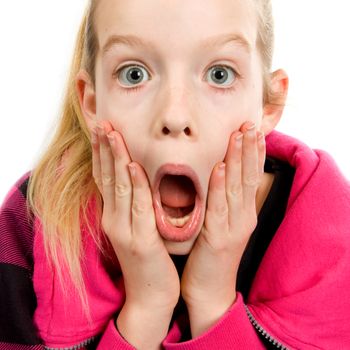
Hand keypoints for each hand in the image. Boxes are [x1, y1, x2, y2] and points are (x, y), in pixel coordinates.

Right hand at [91, 120, 179, 348]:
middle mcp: (113, 220)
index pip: (105, 178)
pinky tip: (133, 167)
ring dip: (116, 159)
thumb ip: (134, 205)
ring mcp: (124, 230)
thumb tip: (137, 179)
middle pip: (107, 177)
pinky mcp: (140, 241)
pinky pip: (138, 208)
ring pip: (119, 188)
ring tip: (113, 134)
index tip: (102, 130)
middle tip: (102, 122)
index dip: (102, 153)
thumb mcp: (137, 228)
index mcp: (114, 216)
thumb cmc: (148, 259)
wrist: (150, 295)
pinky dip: (134, 186)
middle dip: (105, 149)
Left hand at [180, 121, 265, 337]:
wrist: (209, 290)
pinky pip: (219, 208)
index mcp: (242, 213)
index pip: (250, 176)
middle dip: (249, 149)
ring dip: (238, 160)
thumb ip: (221, 202)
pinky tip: (220, 168)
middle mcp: (243, 217)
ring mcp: (234, 228)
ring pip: (238, 187)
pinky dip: (220, 187)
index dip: (252, 152)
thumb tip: (218, 177)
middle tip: (249, 124)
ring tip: (239, 136)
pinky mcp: (219, 239)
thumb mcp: (220, 224)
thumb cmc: (210, 255)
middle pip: (248, 176)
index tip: (252, 130)